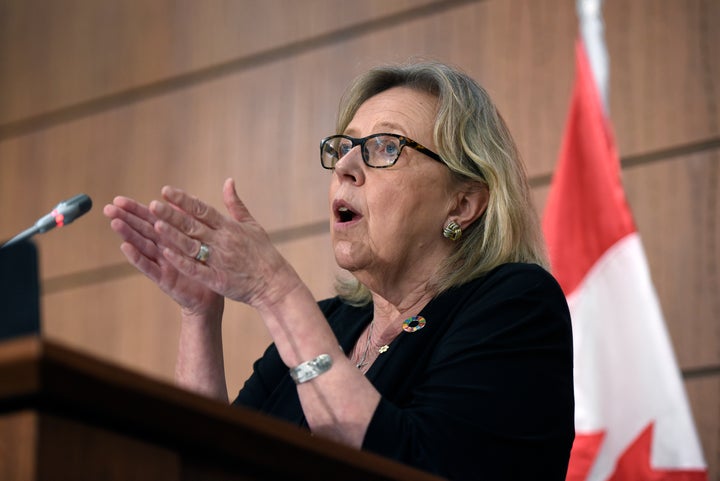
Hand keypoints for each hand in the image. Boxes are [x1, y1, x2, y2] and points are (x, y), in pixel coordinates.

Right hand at [104, 195, 221, 315]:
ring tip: (115, 223)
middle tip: (108, 208)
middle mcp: (163, 249)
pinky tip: (125, 247)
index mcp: (171, 237)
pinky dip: (138, 258)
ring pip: (143, 246)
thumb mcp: (200, 241)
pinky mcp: (164, 279)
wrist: (212, 295)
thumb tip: (179, 201)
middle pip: (142, 231)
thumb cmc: (206, 267)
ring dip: (128, 235)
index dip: (135, 210)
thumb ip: (189, 221)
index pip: (150, 220)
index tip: (118, 199)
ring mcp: (162, 264)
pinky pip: (150, 267)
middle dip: (125, 219)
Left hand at [148, 178, 300, 309]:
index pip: (202, 209)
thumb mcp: (252, 225)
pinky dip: (182, 261)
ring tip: (156, 225)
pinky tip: (167, 253)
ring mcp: (220, 260)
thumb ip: (236, 204)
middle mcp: (223, 241)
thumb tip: (228, 181)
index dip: (183, 200)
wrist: (274, 283)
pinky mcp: (218, 279)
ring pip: (191, 245)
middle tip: (153, 205)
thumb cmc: (263, 253)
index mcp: (230, 227)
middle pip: (193, 225)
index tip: (166, 191)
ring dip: (174, 235)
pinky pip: (197, 268)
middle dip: (172, 215)